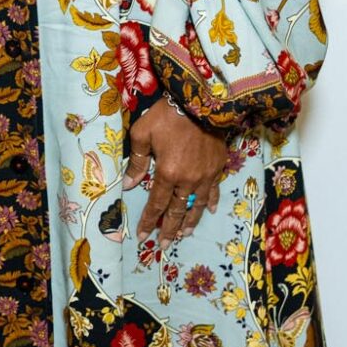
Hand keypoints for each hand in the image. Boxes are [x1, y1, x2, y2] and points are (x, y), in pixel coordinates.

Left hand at [123, 101, 226, 240]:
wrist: (202, 102)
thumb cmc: (167, 115)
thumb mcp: (142, 134)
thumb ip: (137, 161)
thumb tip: (128, 184)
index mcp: (167, 173)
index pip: (156, 204)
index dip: (149, 221)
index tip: (143, 235)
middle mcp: (188, 180)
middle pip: (178, 210)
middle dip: (169, 229)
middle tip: (163, 244)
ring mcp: (206, 175)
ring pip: (197, 205)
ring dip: (190, 221)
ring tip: (184, 235)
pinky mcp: (218, 167)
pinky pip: (214, 190)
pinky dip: (211, 202)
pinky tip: (210, 210)